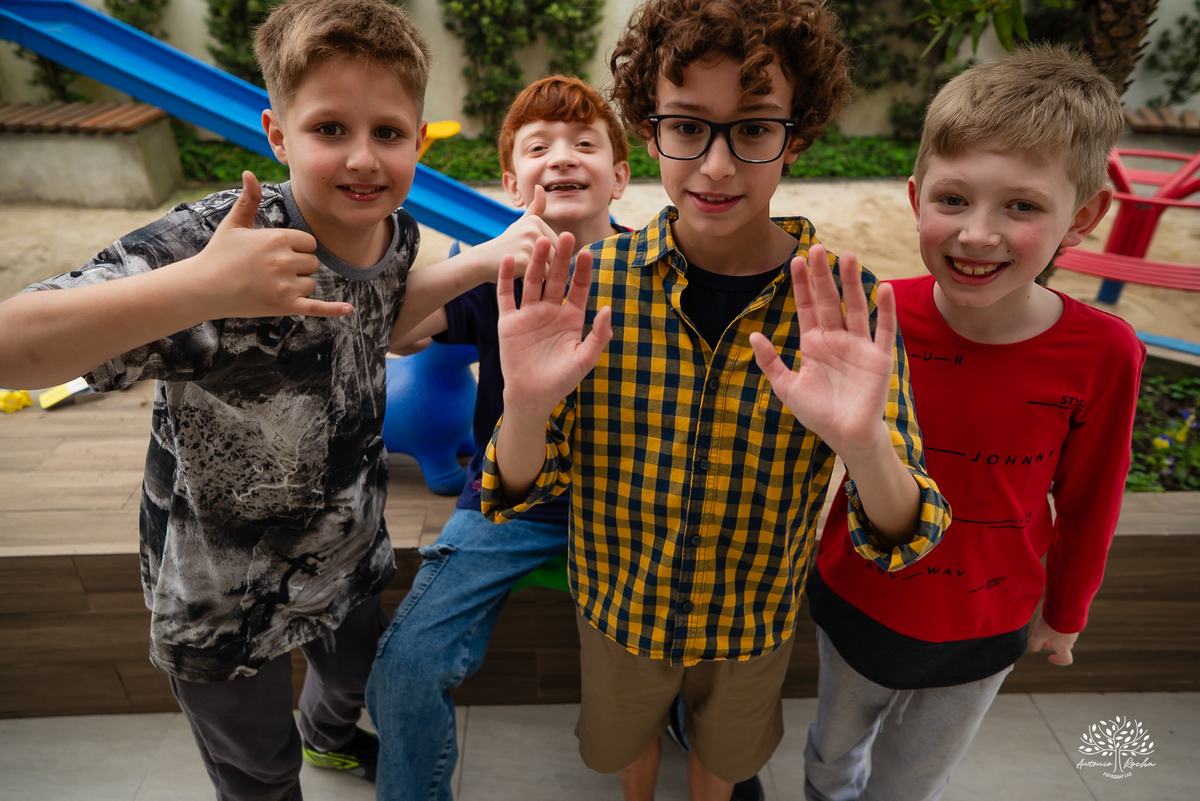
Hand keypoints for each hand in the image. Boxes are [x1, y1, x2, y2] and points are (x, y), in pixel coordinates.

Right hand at [197, 171, 352, 318]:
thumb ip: (248, 199)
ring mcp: (285, 286)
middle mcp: (284, 261)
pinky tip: (348, 309)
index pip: (309, 243)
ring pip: (310, 284)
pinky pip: (316, 307)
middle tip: (269, 270)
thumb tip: (248, 172)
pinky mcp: (284, 307)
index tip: (275, 253)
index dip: (296, 248)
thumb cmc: (218, 254)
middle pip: (313, 263)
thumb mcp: (234, 224)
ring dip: (297, 285)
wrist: (202, 288)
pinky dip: (333, 309)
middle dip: (297, 266)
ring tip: (269, 285)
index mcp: (278, 239)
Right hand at [474, 186, 555, 280]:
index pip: (559, 245)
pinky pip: (542, 277)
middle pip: (557, 256)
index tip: (532, 254)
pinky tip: (520, 275)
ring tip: (524, 267)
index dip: (549, 256)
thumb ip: (535, 208)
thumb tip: (540, 187)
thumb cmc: (506, 244)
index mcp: (535, 221)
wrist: (481, 261)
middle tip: (526, 262)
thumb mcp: (521, 224)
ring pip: (551, 267)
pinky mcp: (523, 260)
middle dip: (546, 265)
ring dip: (541, 274)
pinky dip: (534, 280)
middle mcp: (533, 229)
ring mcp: (528, 244)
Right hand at [496, 231, 611, 419]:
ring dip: (536, 262)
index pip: (578, 288)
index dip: (582, 271)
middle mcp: (550, 311)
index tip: (587, 252)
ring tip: (539, 241)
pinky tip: (508, 260)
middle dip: (560, 258)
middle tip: (564, 236)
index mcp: (571, 318)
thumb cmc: (561, 381)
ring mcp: (528, 314)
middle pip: (555, 279)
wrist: (531, 397)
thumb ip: (598, 335)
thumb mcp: (585, 359)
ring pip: (532, 281)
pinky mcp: (508, 321)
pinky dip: (506, 278)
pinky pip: (506, 295)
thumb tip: (608, 309)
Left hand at [749, 245, 895, 457]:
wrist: (845, 436)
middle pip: (830, 300)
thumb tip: (753, 334)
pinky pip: (883, 330)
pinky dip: (884, 310)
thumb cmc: (817, 413)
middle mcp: (837, 339)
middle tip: (818, 248)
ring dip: (852, 283)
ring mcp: (859, 346)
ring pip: (856, 308)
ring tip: (848, 257)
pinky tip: (883, 288)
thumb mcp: (786, 387)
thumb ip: (770, 362)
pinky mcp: (879, 358)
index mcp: (814, 343)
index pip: (807, 307)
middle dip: (823, 275)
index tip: (795, 260)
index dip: (803, 284)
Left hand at [1028, 615, 1078, 665]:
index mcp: (1063, 646)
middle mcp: (1071, 640)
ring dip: (1055, 634)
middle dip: (1052, 644)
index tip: (1050, 657)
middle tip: (1042, 636)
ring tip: (1044, 623)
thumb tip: (1034, 649)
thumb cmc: (1053, 622)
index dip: (1058, 661)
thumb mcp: (1039, 633)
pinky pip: (1067, 627)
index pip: (1066, 659)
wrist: (1068, 606)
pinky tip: (1052, 616)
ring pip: (1064, 636)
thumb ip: (1036, 643)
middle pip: (1063, 646)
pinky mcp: (1075, 621)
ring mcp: (1074, 630)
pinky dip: (1060, 625)